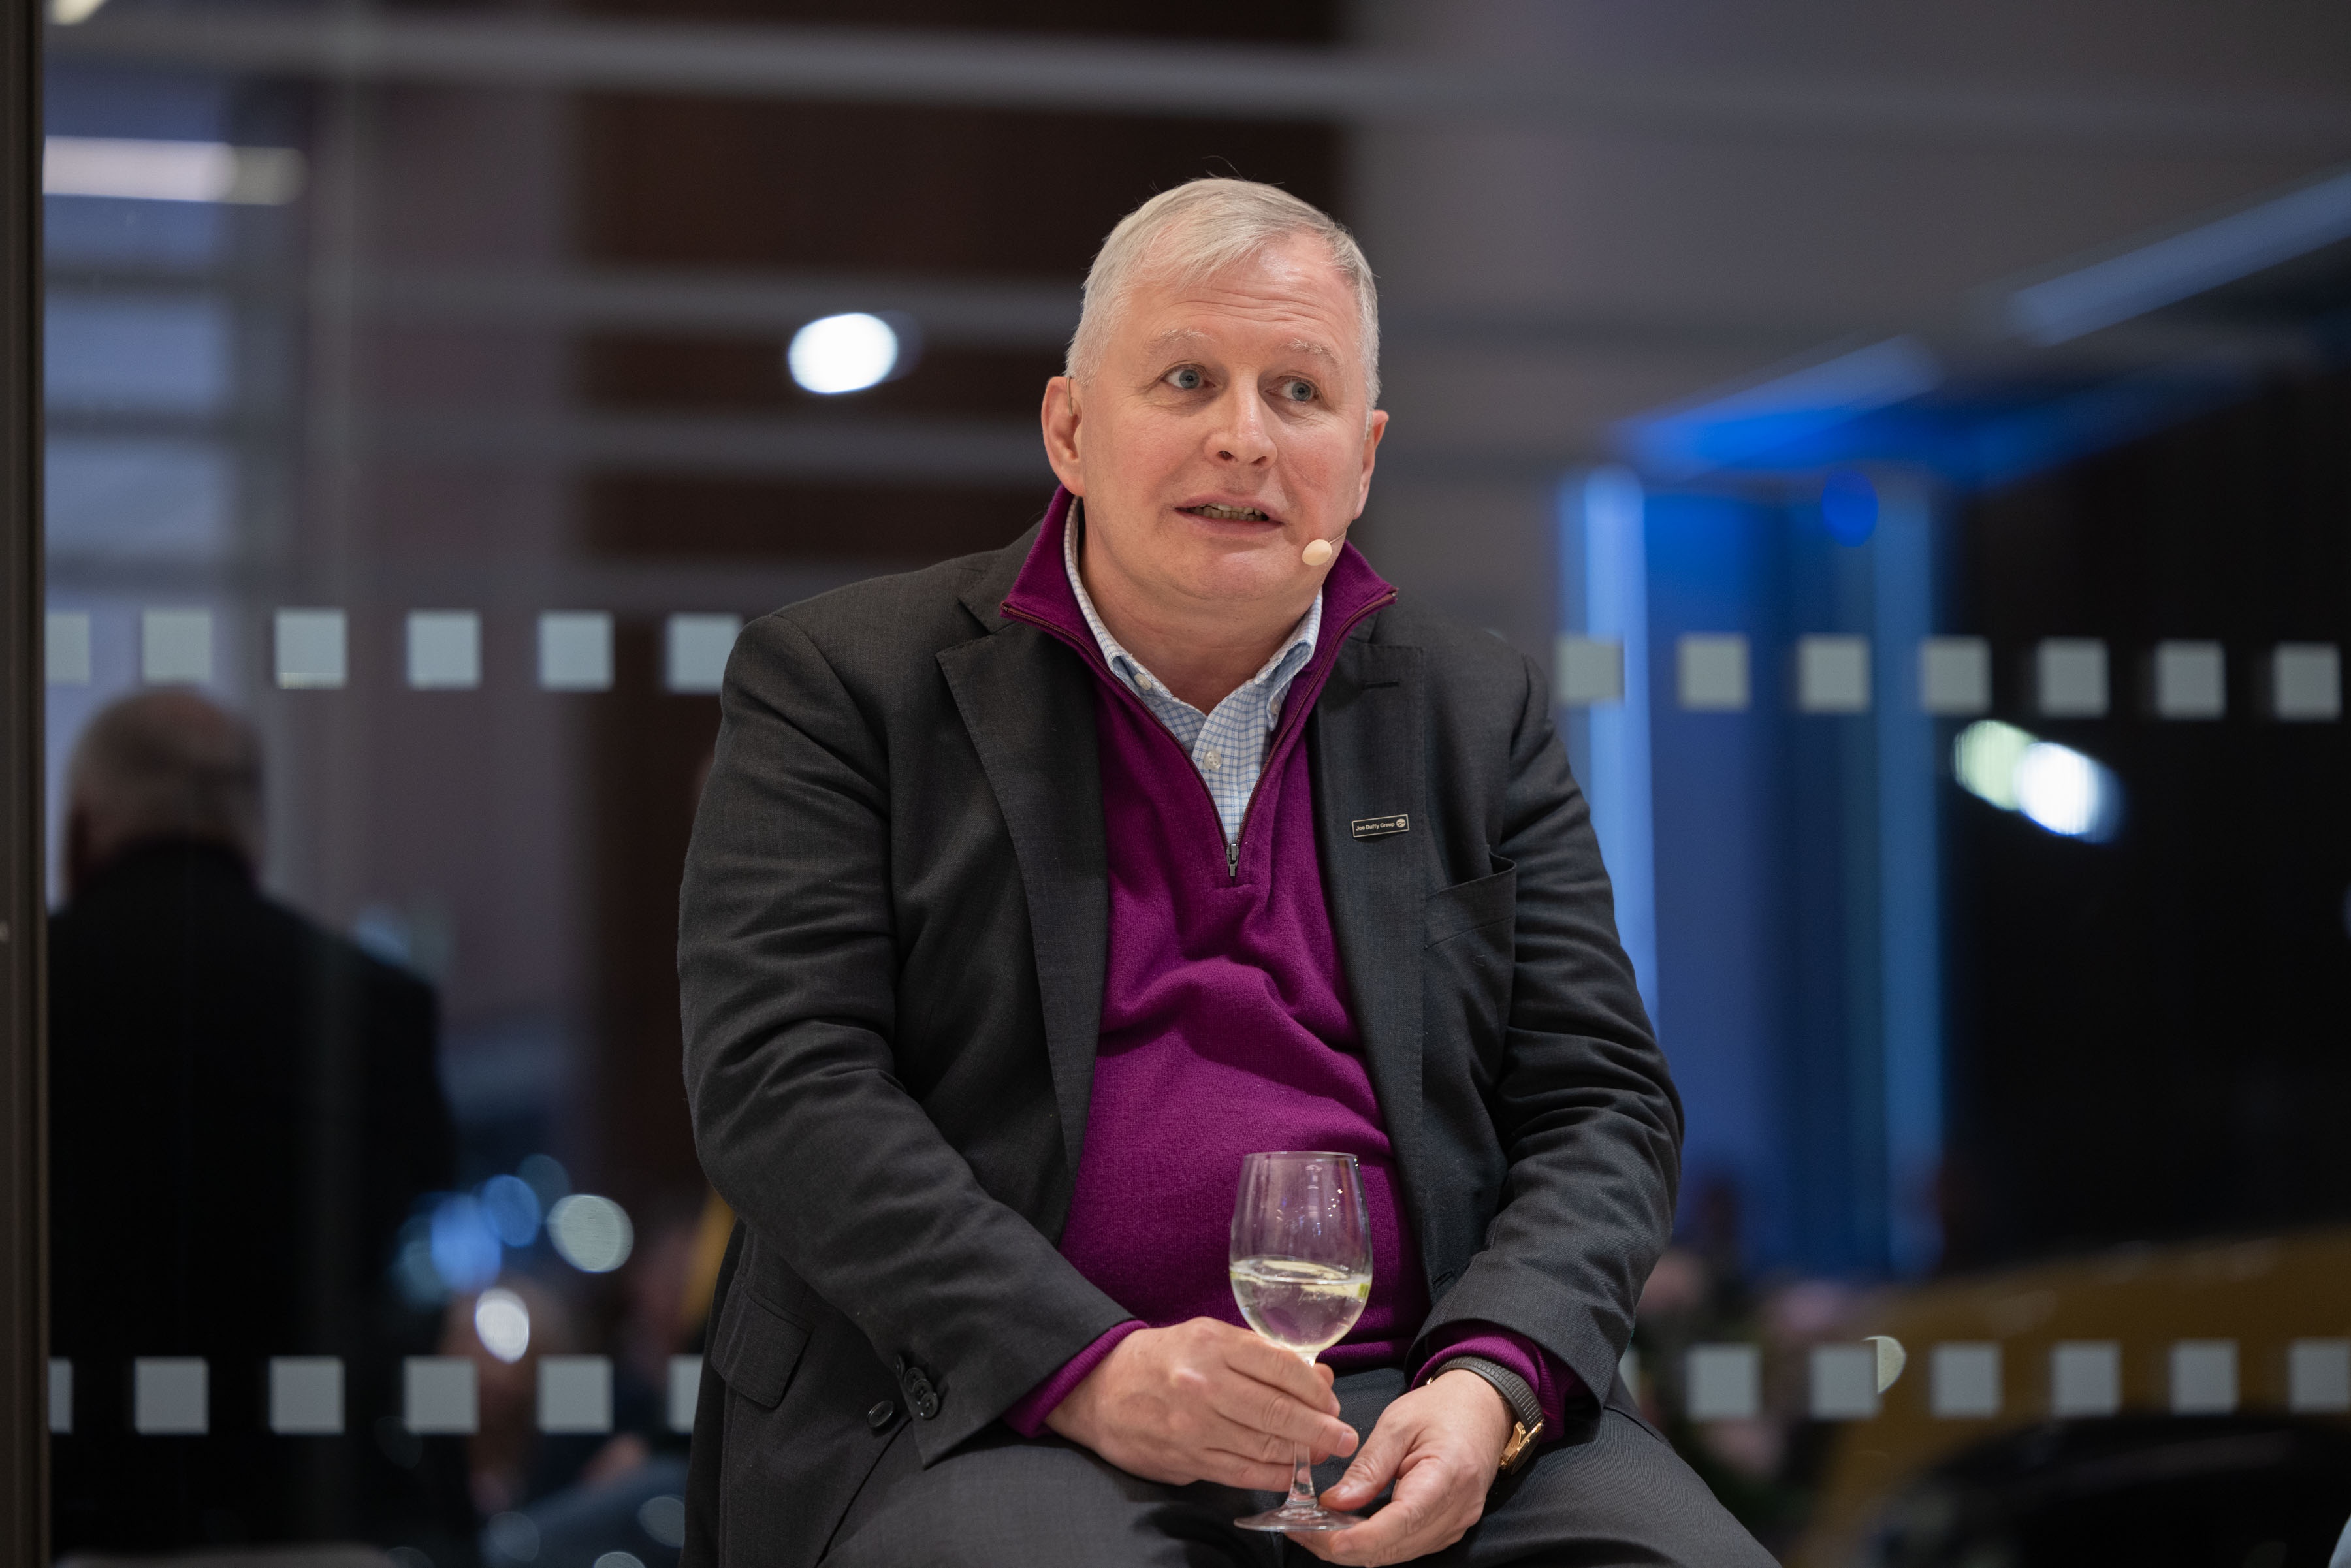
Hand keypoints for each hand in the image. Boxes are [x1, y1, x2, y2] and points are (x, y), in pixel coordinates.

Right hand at [1044, 1318, 1356, 1490]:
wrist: (1098, 1389)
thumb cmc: (1162, 1358)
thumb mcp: (1208, 1337)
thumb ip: (1261, 1355)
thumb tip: (1317, 1377)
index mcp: (1213, 1344)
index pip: (1282, 1368)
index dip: (1316, 1390)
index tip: (1332, 1402)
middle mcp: (1204, 1384)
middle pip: (1279, 1413)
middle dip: (1321, 1430)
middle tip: (1345, 1438)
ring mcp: (1194, 1427)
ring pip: (1264, 1448)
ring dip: (1302, 1456)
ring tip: (1322, 1455)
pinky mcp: (1185, 1459)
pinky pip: (1241, 1473)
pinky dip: (1272, 1476)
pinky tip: (1290, 1474)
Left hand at [1297, 1369, 1513, 1565]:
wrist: (1482, 1410)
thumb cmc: (1441, 1410)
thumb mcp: (1397, 1423)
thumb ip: (1368, 1467)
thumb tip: (1335, 1503)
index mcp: (1448, 1476)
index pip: (1400, 1522)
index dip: (1358, 1538)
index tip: (1319, 1536)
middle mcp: (1457, 1510)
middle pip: (1394, 1547)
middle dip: (1343, 1547)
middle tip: (1299, 1529)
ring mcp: (1456, 1525)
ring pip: (1397, 1554)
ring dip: (1355, 1548)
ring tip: (1315, 1528)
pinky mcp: (1448, 1529)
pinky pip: (1406, 1546)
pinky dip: (1374, 1543)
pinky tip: (1347, 1528)